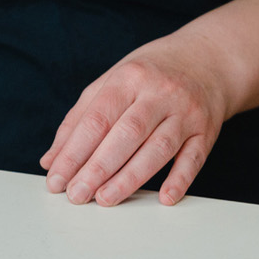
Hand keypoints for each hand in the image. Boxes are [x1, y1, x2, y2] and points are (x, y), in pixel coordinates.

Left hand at [40, 30, 239, 206]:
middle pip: (126, 134)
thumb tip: (51, 159)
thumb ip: (80, 118)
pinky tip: (164, 198)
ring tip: (105, 199)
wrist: (207, 59)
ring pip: (157, 148)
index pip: (97, 119)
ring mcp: (185, 112)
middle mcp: (159, 93)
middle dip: (97, 168)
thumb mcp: (112, 81)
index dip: (74, 152)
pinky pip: (194, 158)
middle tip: (76, 195)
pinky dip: (179, 179)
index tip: (56, 179)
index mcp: (129, 78)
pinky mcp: (206, 131)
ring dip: (130, 178)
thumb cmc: (150, 74)